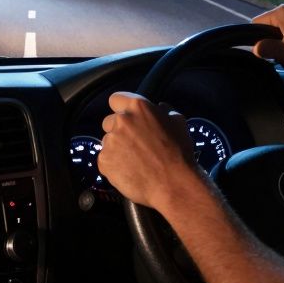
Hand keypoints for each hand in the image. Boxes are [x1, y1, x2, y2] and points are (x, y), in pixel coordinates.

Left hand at [97, 92, 198, 210]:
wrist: (173, 183)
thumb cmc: (179, 152)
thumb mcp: (178, 123)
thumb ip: (165, 111)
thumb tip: (159, 107)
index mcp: (137, 107)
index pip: (116, 99)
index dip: (121, 109)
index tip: (128, 119)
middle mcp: (121, 120)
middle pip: (109, 122)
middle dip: (118, 130)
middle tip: (134, 143)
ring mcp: (110, 141)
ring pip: (108, 141)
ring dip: (117, 148)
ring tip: (134, 161)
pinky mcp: (104, 161)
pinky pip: (105, 160)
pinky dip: (114, 165)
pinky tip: (129, 171)